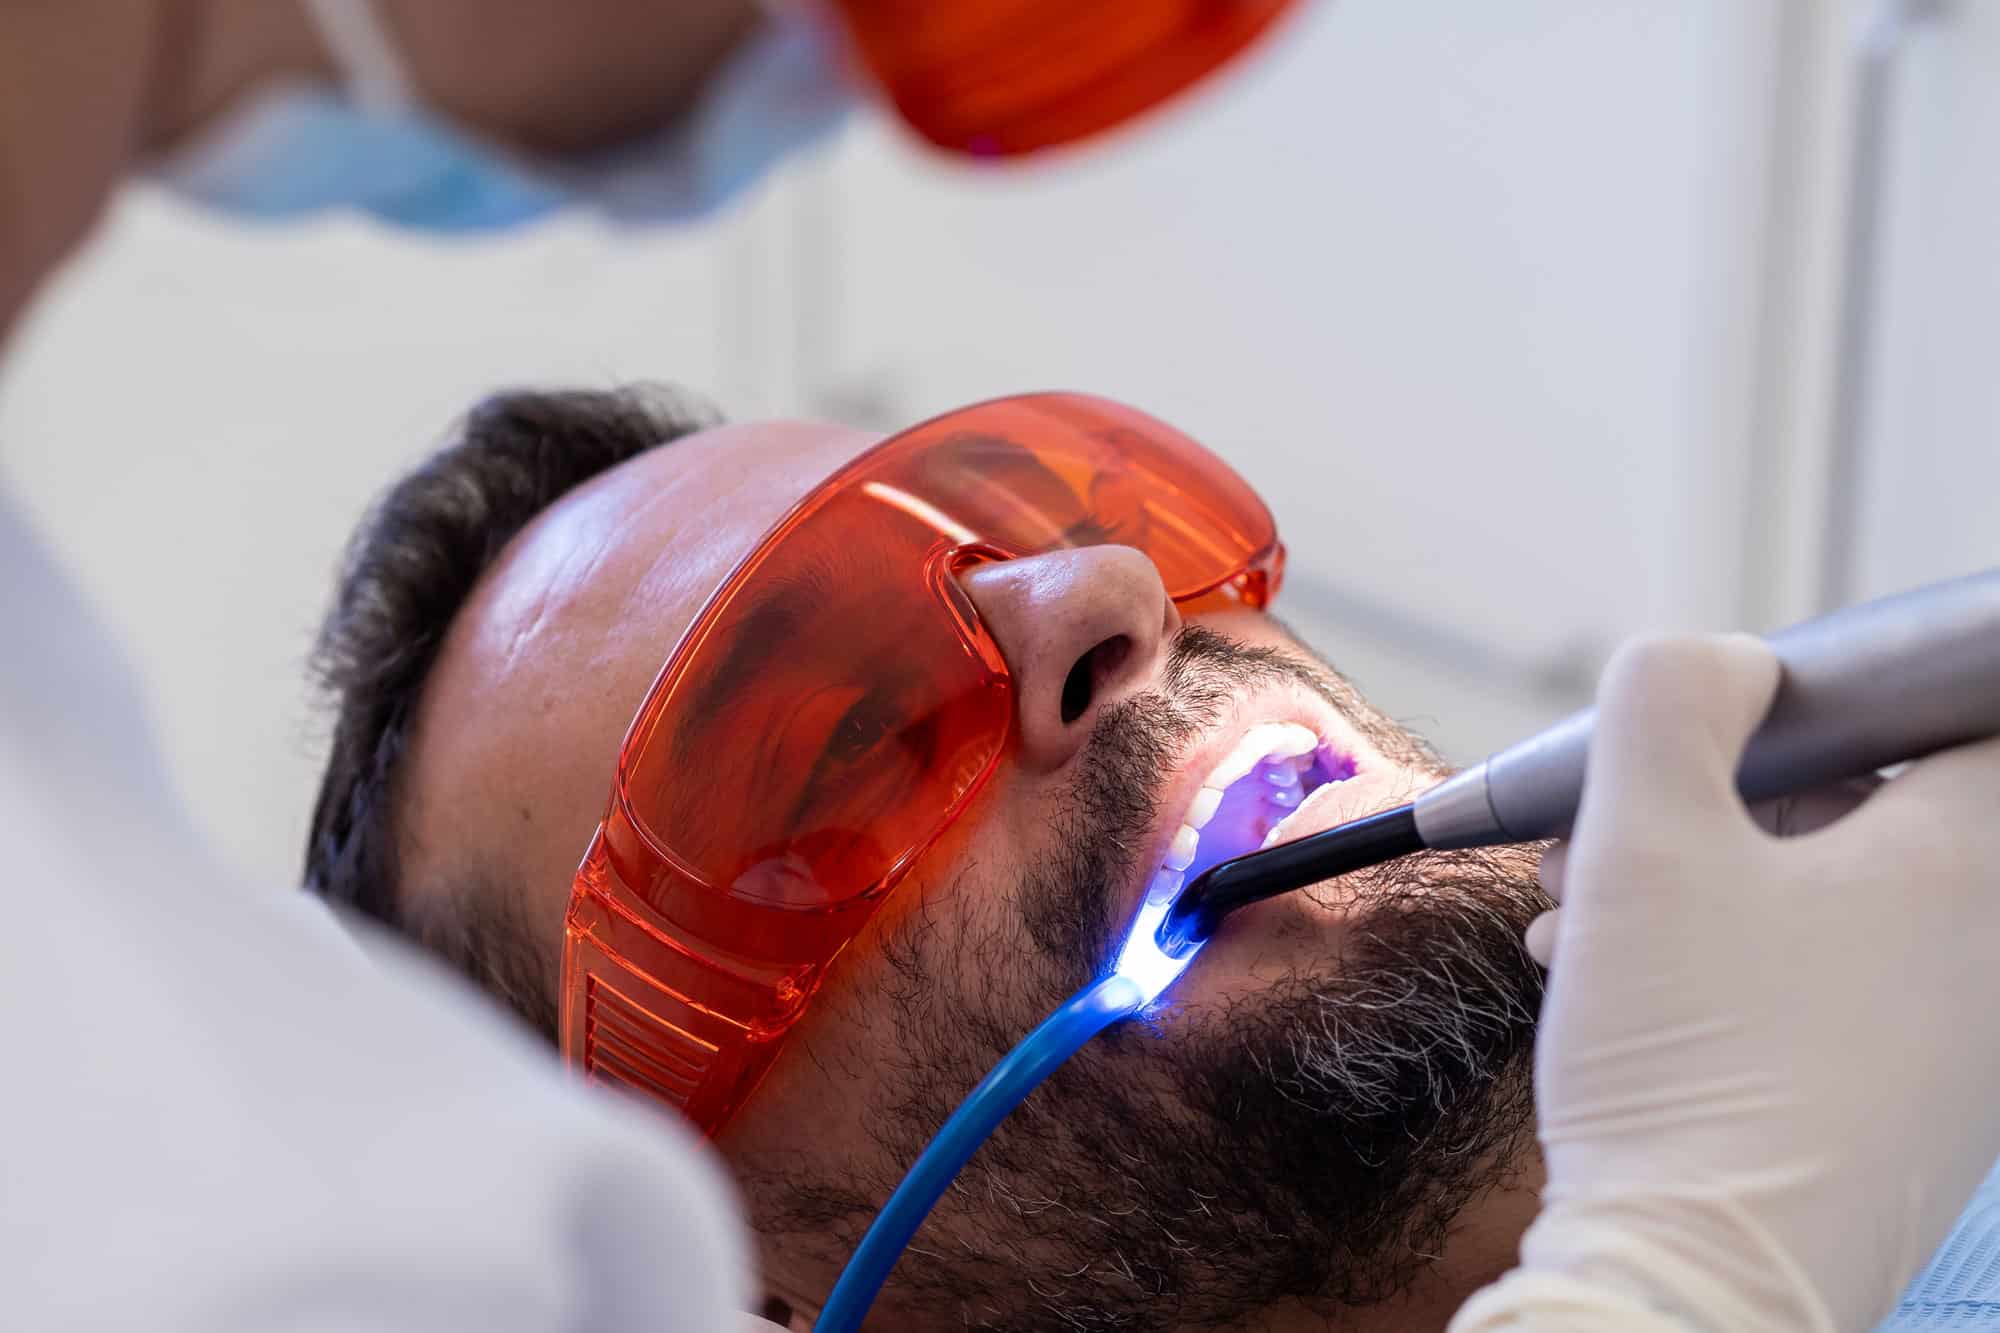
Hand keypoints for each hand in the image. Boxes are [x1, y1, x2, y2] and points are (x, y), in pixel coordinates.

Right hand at [1455, 633, 1999, 1331]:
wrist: (1696, 1282)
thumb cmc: (1690, 1066)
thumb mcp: (1644, 837)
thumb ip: (1671, 698)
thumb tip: (1719, 662)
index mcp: (1973, 860)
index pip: (1960, 705)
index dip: (1842, 691)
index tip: (1747, 717)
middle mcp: (1995, 945)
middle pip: (1876, 801)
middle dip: (1730, 792)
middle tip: (1630, 815)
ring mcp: (1963, 1035)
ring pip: (1834, 895)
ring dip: (1709, 876)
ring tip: (1588, 908)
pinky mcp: (1912, 1102)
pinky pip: (1829, 981)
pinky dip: (1730, 958)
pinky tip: (1621, 981)